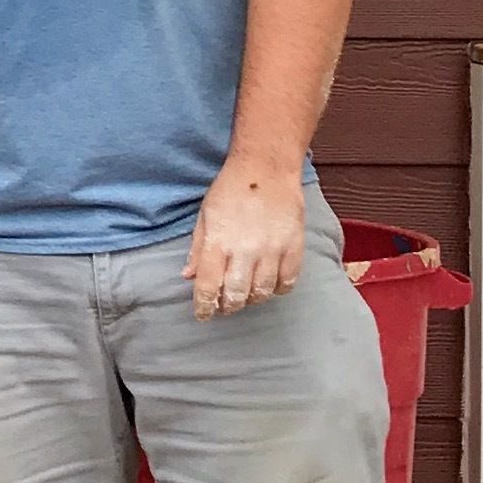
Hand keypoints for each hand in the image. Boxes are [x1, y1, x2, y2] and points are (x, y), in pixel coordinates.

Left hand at [183, 160, 306, 317]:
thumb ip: (197, 248)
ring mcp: (272, 249)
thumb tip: (188, 277)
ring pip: (262, 292)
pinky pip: (287, 282)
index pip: (208, 285)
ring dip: (251, 299)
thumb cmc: (230, 189)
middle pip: (236, 295)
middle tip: (225, 306)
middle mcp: (244, 249)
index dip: (204, 306)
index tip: (203, 315)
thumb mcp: (205, 215)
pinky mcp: (294, 247)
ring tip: (246, 295)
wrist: (266, 167)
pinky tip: (270, 285)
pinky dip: (277, 289)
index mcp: (218, 241)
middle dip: (228, 306)